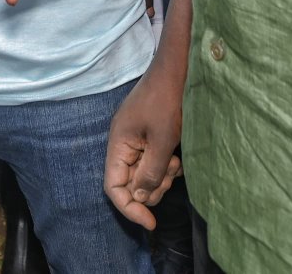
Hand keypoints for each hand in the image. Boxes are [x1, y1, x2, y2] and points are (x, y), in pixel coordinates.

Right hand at [104, 66, 183, 230]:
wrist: (177, 68)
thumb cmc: (168, 101)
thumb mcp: (163, 141)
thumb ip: (151, 173)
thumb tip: (139, 198)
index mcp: (118, 144)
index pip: (113, 187)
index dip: (129, 208)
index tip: (151, 222)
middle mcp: (123, 144)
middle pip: (129, 183)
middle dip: (150, 189)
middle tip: (170, 178)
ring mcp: (136, 140)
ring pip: (143, 175)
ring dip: (160, 177)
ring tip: (175, 164)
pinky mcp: (149, 136)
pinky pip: (152, 162)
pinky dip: (165, 166)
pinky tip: (177, 157)